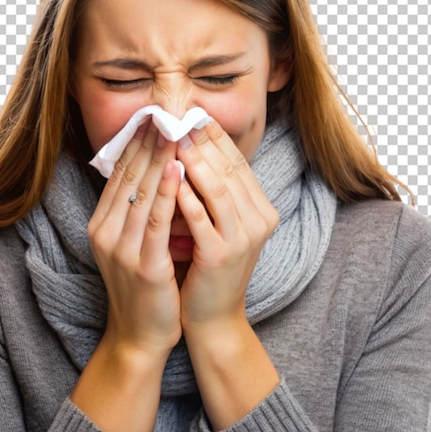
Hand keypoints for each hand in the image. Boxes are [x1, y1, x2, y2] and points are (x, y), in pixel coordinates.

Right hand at [87, 121, 182, 358]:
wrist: (139, 335)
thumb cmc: (143, 286)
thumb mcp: (132, 243)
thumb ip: (136, 211)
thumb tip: (153, 171)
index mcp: (102, 225)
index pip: (119, 175)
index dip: (135, 144)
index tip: (150, 117)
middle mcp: (106, 233)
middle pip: (128, 178)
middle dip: (146, 143)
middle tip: (162, 112)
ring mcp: (122, 249)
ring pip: (142, 193)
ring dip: (158, 159)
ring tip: (172, 130)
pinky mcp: (144, 265)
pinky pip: (156, 221)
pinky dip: (167, 193)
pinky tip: (178, 170)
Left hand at [176, 120, 278, 331]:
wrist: (213, 316)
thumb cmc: (209, 266)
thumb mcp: (220, 224)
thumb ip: (215, 192)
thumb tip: (193, 149)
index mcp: (261, 209)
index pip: (238, 163)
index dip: (216, 137)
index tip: (194, 115)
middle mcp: (259, 220)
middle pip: (230, 169)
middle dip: (203, 142)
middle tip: (180, 119)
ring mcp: (244, 238)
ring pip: (218, 188)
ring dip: (195, 161)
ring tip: (173, 140)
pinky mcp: (222, 255)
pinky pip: (202, 218)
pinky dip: (185, 196)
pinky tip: (169, 178)